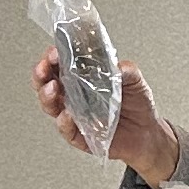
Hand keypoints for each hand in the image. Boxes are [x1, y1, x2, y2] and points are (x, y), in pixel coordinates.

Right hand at [34, 49, 179, 181]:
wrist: (147, 133)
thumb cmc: (137, 104)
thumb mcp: (135, 79)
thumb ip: (125, 70)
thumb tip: (115, 64)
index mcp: (81, 78)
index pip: (59, 64)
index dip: (52, 57)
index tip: (54, 52)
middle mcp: (73, 96)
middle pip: (46, 83)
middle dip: (41, 74)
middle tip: (44, 68)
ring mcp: (74, 115)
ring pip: (50, 106)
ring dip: (47, 96)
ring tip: (52, 88)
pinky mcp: (80, 135)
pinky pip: (66, 130)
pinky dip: (64, 122)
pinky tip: (67, 115)